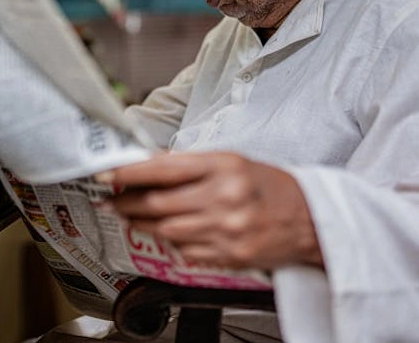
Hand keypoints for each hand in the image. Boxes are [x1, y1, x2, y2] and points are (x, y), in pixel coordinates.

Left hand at [101, 151, 322, 270]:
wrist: (310, 219)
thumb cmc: (269, 187)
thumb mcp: (232, 162)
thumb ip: (190, 165)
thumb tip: (148, 166)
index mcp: (224, 166)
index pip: (164, 168)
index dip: (130, 173)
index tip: (108, 175)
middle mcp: (224, 197)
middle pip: (159, 203)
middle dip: (127, 203)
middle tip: (111, 200)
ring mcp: (227, 230)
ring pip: (166, 230)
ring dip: (142, 224)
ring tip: (131, 216)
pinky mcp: (229, 256)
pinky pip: (184, 252)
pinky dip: (171, 243)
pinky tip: (169, 234)